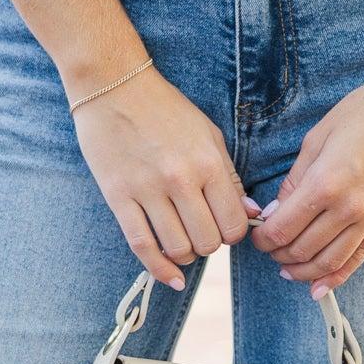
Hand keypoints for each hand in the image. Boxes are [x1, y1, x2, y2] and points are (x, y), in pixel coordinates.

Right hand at [72, 67, 255, 290]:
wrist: (113, 86)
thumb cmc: (165, 109)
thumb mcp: (208, 135)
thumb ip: (229, 177)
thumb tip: (250, 213)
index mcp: (208, 163)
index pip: (234, 223)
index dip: (235, 233)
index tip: (226, 227)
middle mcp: (180, 180)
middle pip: (208, 242)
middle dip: (210, 244)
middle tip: (203, 232)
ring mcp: (147, 191)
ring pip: (177, 249)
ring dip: (186, 255)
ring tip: (184, 243)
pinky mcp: (119, 197)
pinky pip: (141, 246)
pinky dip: (159, 269)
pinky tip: (170, 277)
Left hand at [249, 55, 363, 291]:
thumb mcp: (319, 137)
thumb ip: (296, 179)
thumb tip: (277, 210)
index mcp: (325, 182)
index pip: (282, 228)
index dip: (263, 238)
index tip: (257, 236)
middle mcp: (349, 207)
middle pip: (303, 249)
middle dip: (279, 255)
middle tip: (269, 250)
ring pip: (330, 261)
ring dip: (303, 271)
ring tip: (288, 270)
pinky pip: (360, 257)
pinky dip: (337, 276)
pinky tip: (320, 286)